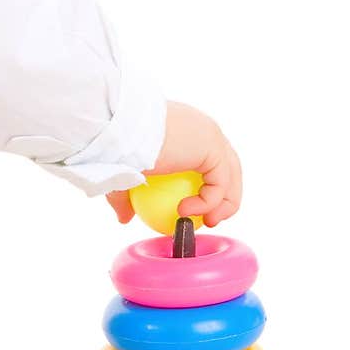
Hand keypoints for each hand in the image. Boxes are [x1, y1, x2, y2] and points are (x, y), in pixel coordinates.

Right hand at [105, 100, 242, 227]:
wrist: (120, 127)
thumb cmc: (117, 142)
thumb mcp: (122, 174)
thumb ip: (127, 195)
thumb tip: (124, 217)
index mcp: (186, 130)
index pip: (209, 158)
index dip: (208, 186)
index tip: (194, 208)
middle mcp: (203, 128)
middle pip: (229, 166)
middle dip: (224, 196)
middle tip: (208, 220)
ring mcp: (211, 135)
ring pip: (232, 176)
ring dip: (222, 204)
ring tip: (204, 222)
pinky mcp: (213, 145)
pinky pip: (219, 183)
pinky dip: (206, 202)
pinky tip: (183, 210)